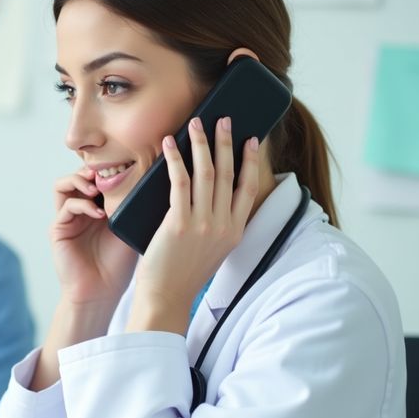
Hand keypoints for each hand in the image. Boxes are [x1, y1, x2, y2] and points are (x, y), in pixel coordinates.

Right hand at [51, 167, 138, 306]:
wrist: (101, 293)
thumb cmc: (118, 266)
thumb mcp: (129, 230)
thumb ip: (131, 207)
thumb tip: (150, 183)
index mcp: (96, 209)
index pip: (94, 178)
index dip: (105, 170)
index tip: (124, 168)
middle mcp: (79, 212)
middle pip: (76, 176)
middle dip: (90, 170)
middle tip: (107, 173)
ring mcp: (67, 220)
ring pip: (63, 185)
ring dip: (79, 180)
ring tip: (97, 188)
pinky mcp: (58, 230)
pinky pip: (66, 206)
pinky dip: (82, 204)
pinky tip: (98, 214)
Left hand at [128, 116, 259, 333]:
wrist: (167, 298)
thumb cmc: (182, 274)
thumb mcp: (211, 249)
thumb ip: (215, 224)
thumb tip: (206, 194)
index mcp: (235, 231)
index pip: (249, 187)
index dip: (250, 161)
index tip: (251, 140)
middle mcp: (224, 225)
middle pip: (228, 173)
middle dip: (226, 142)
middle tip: (223, 119)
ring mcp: (204, 224)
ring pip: (206, 173)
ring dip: (200, 144)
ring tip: (195, 123)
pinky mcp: (180, 224)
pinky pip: (180, 183)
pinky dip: (175, 160)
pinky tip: (169, 144)